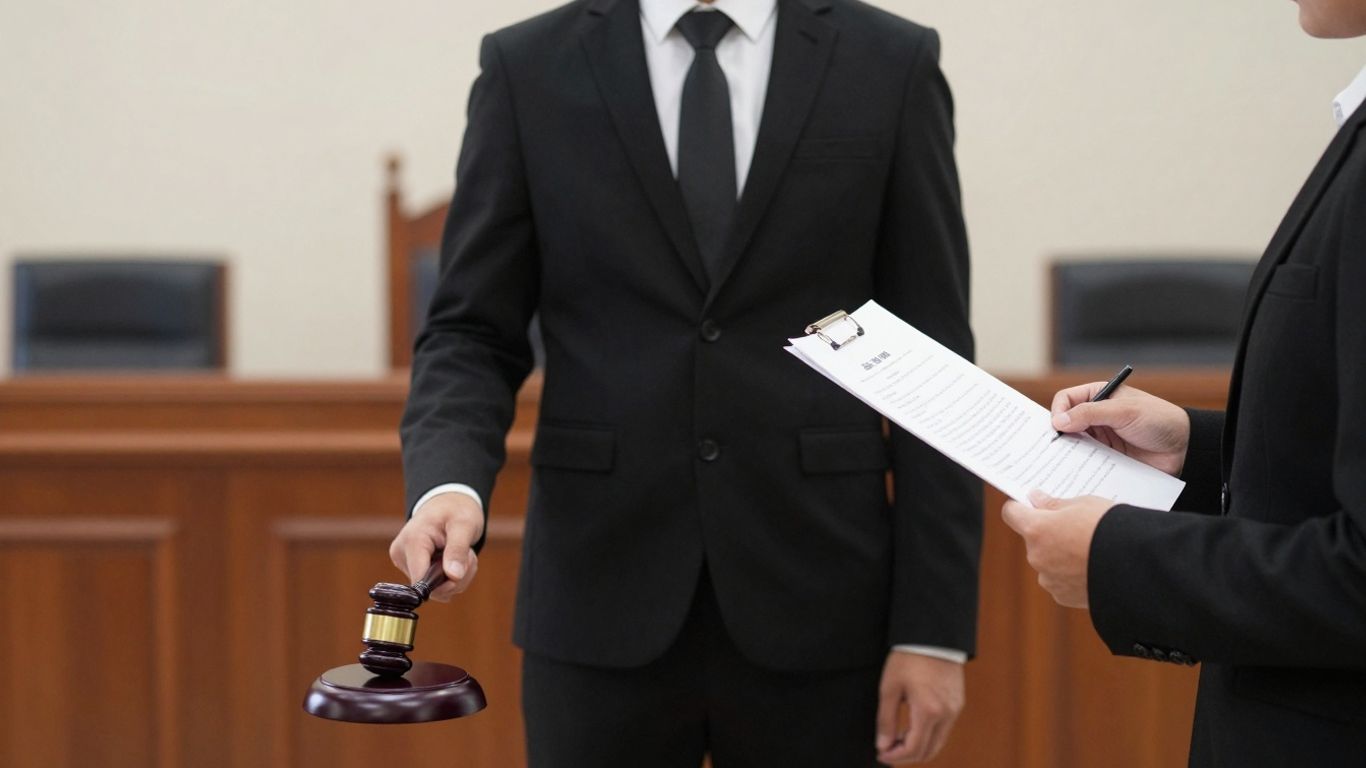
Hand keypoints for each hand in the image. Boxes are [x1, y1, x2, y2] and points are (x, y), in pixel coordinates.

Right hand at [387, 493, 483, 601]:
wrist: (447, 503)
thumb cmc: (456, 510)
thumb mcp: (464, 524)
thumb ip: (458, 549)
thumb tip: (453, 577)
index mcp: (412, 541)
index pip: (421, 581)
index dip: (444, 583)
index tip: (460, 571)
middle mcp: (402, 554)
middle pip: (430, 588)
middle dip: (457, 578)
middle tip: (469, 557)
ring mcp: (405, 563)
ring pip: (435, 590)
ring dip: (457, 579)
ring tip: (463, 555)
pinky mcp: (411, 569)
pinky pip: (435, 587)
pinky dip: (451, 579)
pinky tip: (455, 561)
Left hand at [875, 652, 964, 763]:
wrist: (932, 636)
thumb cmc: (908, 658)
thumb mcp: (890, 688)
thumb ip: (886, 720)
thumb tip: (883, 745)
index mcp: (928, 711)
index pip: (913, 749)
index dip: (895, 757)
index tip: (881, 755)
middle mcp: (946, 714)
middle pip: (929, 751)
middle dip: (907, 756)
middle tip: (888, 750)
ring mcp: (955, 710)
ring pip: (938, 742)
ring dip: (918, 746)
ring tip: (897, 737)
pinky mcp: (958, 703)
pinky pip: (944, 729)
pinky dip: (928, 735)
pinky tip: (912, 726)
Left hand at [1001, 490, 1112, 607]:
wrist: (1137, 567)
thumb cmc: (1110, 529)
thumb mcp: (1084, 504)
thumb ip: (1054, 504)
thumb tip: (1036, 500)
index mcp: (1036, 529)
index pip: (1012, 513)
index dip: (1021, 507)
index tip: (1032, 505)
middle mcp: (1036, 556)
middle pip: (1033, 540)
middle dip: (1049, 534)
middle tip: (1076, 528)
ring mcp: (1049, 579)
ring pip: (1047, 562)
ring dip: (1060, 557)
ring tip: (1090, 551)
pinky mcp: (1063, 597)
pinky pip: (1060, 582)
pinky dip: (1071, 576)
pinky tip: (1093, 569)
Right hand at [1051, 382, 1189, 475]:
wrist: (1185, 449)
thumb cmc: (1159, 420)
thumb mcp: (1124, 411)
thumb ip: (1091, 413)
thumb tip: (1058, 421)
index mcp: (1100, 395)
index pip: (1066, 398)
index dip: (1058, 410)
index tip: (1057, 426)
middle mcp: (1097, 415)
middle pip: (1066, 421)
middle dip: (1058, 432)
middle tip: (1051, 446)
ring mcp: (1102, 436)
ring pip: (1074, 442)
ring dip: (1068, 450)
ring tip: (1062, 460)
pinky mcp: (1107, 455)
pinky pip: (1086, 459)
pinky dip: (1079, 463)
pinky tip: (1076, 469)